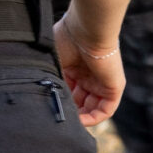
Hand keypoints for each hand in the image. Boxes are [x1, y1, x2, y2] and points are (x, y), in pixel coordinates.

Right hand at [52, 9, 124, 127]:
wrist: (86, 30)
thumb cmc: (65, 39)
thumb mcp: (52, 61)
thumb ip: (49, 78)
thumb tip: (39, 96)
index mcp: (75, 68)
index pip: (68, 90)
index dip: (60, 100)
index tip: (49, 108)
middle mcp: (89, 76)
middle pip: (80, 101)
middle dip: (70, 110)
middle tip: (58, 117)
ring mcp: (102, 82)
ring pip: (93, 107)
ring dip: (81, 117)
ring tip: (69, 122)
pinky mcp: (114, 87)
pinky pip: (106, 109)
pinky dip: (94, 117)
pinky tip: (81, 121)